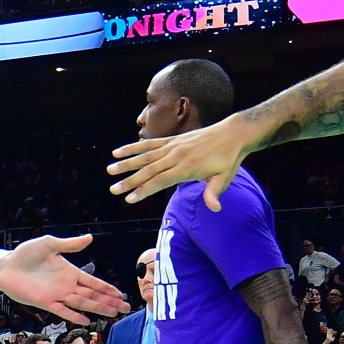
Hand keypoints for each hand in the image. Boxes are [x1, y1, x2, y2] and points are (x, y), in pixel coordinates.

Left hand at [0, 235, 126, 322]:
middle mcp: (67, 286)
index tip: (122, 295)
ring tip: (113, 313)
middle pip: (93, 296)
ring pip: (82, 303)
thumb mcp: (50, 244)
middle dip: (109, 301)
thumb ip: (70, 244)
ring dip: (98, 308)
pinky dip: (75, 316)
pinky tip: (87, 320)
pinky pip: (63, 311)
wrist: (6, 265)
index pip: (94, 283)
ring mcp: (57, 295)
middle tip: (125, 308)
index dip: (108, 289)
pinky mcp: (45, 302)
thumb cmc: (26, 254)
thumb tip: (90, 238)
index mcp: (70, 272)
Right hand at [108, 113, 251, 207]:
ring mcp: (173, 146)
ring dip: (126, 163)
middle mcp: (176, 156)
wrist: (233, 133)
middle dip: (129, 180)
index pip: (161, 181)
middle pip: (148, 169)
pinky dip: (134, 147)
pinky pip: (150, 144)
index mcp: (187, 168)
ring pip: (145, 155)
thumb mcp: (225, 178)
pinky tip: (119, 151)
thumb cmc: (229, 159)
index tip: (129, 199)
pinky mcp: (172, 140)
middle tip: (113, 189)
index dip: (144, 190)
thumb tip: (214, 209)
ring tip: (110, 169)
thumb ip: (214, 192)